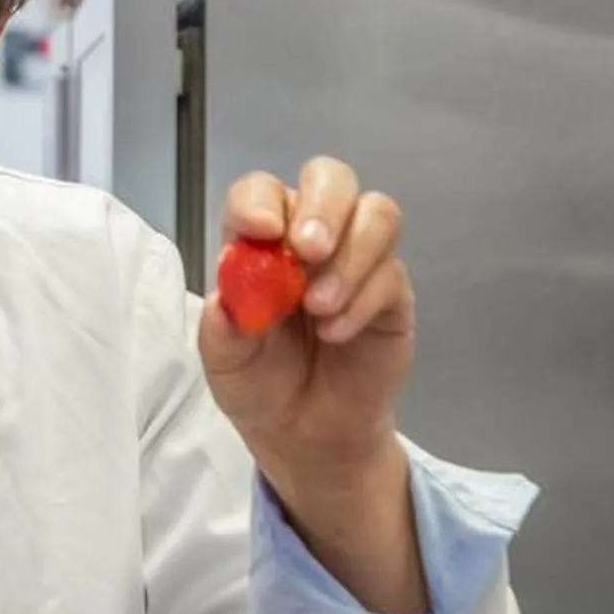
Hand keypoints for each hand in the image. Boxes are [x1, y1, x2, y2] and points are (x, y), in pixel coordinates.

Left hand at [201, 159, 426, 613]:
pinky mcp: (392, 293)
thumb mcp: (225, 365)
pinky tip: (337, 334)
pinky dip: (363, 300)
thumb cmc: (258, 384)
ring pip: (377, 213)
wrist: (306, 435)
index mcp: (259, 239)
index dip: (260, 201)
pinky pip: (392, 273)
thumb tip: (223, 301)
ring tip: (319, 308)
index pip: (260, 192)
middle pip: (330, 178)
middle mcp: (310, 237)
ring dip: (350, 256)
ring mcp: (357, 259)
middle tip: (308, 250)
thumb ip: (221, 331)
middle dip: (323, 206)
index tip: (259, 230)